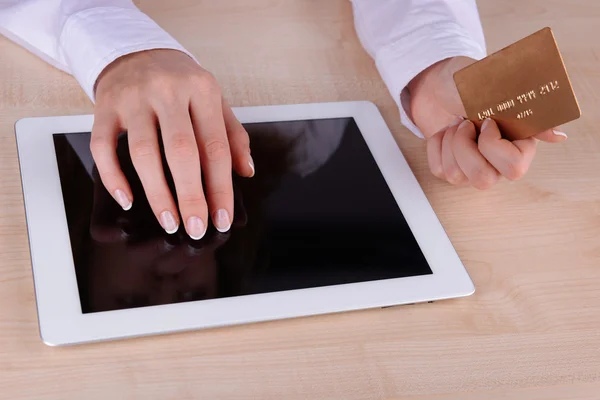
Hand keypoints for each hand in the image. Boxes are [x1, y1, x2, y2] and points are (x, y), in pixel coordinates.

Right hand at [90, 49, 253, 239]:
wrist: (135, 51)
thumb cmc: (182, 84)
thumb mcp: (214, 101)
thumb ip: (233, 135)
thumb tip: (246, 171)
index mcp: (202, 90)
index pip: (216, 146)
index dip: (221, 187)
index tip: (222, 218)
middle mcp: (168, 92)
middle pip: (181, 152)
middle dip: (191, 197)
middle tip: (197, 228)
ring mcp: (133, 99)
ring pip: (144, 153)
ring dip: (157, 194)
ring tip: (170, 222)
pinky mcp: (104, 107)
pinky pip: (103, 147)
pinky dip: (113, 177)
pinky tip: (128, 200)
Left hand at [407, 56, 566, 188]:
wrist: (440, 84)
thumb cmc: (472, 85)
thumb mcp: (497, 91)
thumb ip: (526, 113)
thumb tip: (558, 136)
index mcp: (519, 143)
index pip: (514, 168)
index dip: (493, 146)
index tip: (486, 121)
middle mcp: (498, 162)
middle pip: (483, 180)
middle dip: (465, 149)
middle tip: (464, 123)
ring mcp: (473, 168)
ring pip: (456, 175)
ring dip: (449, 142)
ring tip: (455, 122)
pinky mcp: (450, 168)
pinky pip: (439, 169)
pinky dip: (436, 144)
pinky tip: (444, 131)